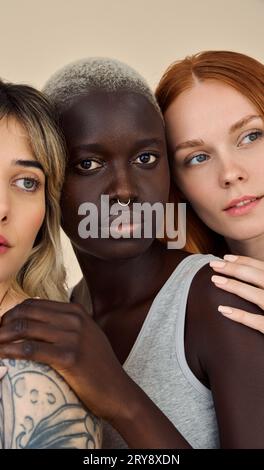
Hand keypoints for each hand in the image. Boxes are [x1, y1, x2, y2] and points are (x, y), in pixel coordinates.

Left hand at [0, 299, 131, 420]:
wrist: (117, 390)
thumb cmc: (97, 365)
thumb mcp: (86, 334)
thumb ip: (66, 323)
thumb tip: (35, 318)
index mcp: (76, 311)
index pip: (33, 304)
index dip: (12, 313)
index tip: (2, 327)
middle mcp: (74, 319)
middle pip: (26, 313)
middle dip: (4, 323)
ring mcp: (73, 337)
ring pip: (25, 328)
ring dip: (2, 337)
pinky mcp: (69, 357)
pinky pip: (30, 349)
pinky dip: (10, 351)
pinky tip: (1, 356)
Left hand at [210, 254, 263, 332]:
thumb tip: (251, 272)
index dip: (245, 261)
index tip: (226, 257)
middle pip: (258, 277)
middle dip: (235, 269)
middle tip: (214, 264)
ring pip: (257, 296)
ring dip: (235, 286)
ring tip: (215, 280)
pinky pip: (257, 322)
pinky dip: (240, 315)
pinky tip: (222, 309)